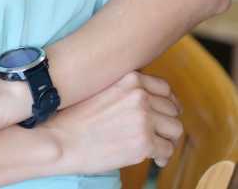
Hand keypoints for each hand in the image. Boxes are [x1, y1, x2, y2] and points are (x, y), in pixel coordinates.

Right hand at [40, 71, 182, 174]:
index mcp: (130, 78)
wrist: (61, 138)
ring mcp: (143, 118)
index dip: (167, 103)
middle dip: (167, 123)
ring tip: (157, 147)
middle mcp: (140, 95)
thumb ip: (126, 90)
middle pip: (172, 109)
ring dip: (167, 139)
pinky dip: (162, 156)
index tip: (164, 113)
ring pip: (175, 129)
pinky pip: (167, 150)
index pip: (164, 88)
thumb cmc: (75, 117)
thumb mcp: (102, 89)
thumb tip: (148, 102)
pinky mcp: (144, 142)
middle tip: (160, 134)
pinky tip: (153, 158)